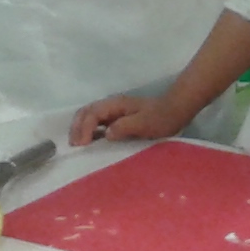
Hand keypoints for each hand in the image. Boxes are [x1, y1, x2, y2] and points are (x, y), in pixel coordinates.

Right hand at [71, 93, 189, 145]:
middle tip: (74, 146)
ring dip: (80, 128)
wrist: (175, 111)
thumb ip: (124, 127)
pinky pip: (96, 122)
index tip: (83, 144)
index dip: (85, 128)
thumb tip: (106, 134)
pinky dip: (88, 131)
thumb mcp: (144, 124)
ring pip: (88, 116)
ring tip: (78, 145)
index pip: (93, 114)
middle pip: (85, 112)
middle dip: (77, 127)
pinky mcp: (116, 118)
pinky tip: (89, 143)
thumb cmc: (160, 118)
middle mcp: (111, 105)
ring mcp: (113, 111)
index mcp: (115, 104)